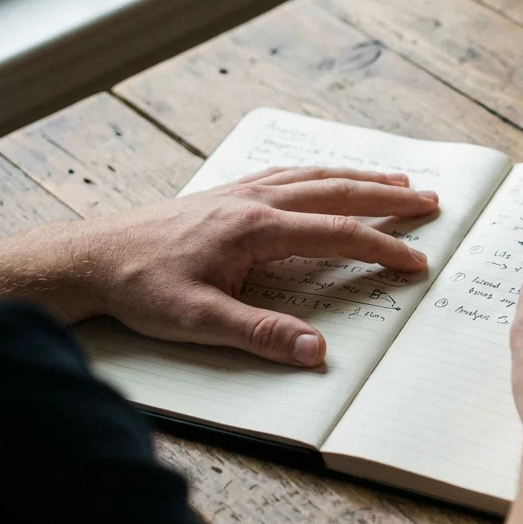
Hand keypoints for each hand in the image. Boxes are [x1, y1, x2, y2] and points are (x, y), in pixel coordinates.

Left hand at [0, 168, 438, 365]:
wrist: (90, 258)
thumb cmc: (141, 287)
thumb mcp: (198, 321)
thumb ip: (261, 334)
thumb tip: (316, 351)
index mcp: (256, 228)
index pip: (336, 234)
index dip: (382, 247)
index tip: (417, 260)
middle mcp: (255, 201)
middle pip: (337, 192)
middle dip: (389, 199)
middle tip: (432, 202)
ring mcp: (241, 190)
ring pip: (315, 177)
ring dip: (361, 178)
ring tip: (398, 182)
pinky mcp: (227, 192)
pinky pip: (289, 173)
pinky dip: (322, 172)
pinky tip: (329, 176)